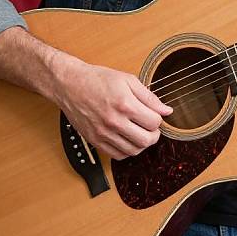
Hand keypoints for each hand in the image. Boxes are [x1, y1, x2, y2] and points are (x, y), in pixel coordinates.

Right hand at [51, 54, 171, 159]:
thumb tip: (167, 110)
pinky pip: (118, 156)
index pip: (154, 122)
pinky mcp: (95, 141)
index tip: (154, 115)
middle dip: (154, 135)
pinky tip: (127, 139)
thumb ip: (149, 97)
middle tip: (151, 127)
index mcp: (124, 104)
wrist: (69, 84)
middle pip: (147, 140)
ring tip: (140, 133)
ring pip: (134, 150)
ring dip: (142, 144)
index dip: (159, 119)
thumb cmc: (97, 79)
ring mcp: (103, 133)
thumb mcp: (127, 80)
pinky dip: (127, 151)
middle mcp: (114, 121)